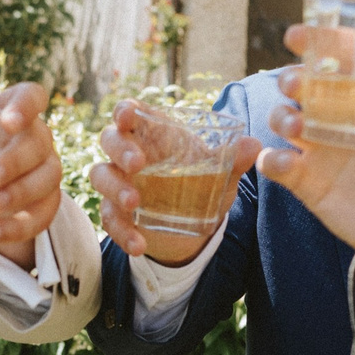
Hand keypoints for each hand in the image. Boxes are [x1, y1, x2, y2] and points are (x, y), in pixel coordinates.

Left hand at [0, 82, 62, 267]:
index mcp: (13, 113)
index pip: (32, 96)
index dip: (26, 105)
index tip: (8, 120)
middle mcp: (37, 138)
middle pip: (39, 143)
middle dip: (14, 161)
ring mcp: (46, 171)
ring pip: (47, 179)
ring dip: (19, 194)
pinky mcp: (46, 203)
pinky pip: (41, 214)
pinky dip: (18, 225)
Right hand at [88, 102, 259, 262]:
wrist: (193, 228)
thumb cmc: (203, 185)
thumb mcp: (221, 174)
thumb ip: (234, 158)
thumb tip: (254, 145)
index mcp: (153, 133)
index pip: (129, 112)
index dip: (124, 110)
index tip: (127, 115)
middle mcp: (129, 154)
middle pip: (109, 139)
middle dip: (119, 149)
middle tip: (137, 164)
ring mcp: (119, 183)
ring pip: (100, 176)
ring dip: (114, 189)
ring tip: (135, 204)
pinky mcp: (116, 213)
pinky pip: (108, 218)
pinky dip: (121, 231)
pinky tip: (138, 243)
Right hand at [256, 30, 354, 283]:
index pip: (337, 61)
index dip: (315, 43)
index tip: (299, 35)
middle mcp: (338, 118)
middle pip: (302, 86)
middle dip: (292, 78)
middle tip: (298, 83)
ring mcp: (319, 149)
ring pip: (283, 119)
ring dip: (281, 116)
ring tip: (297, 126)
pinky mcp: (306, 181)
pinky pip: (277, 164)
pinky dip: (272, 160)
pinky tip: (285, 162)